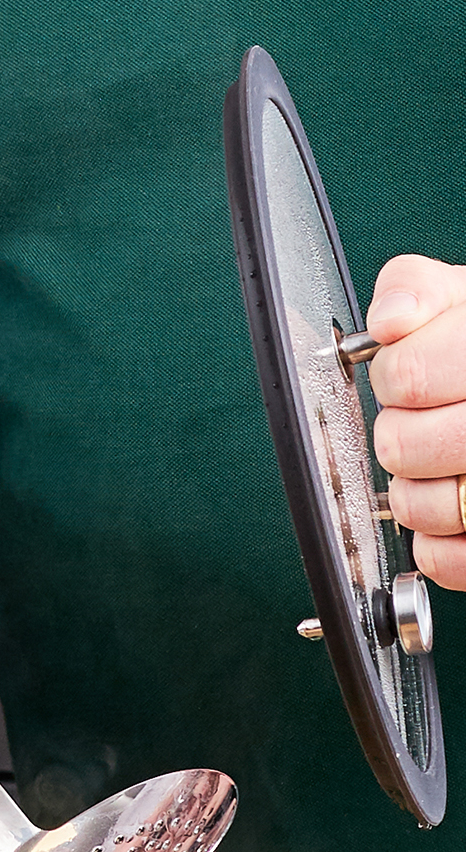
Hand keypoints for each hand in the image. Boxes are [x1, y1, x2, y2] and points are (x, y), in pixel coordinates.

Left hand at [366, 256, 465, 591]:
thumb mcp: (462, 301)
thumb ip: (418, 291)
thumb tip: (392, 318)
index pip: (406, 374)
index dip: (394, 376)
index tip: (408, 374)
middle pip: (403, 446)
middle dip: (397, 436)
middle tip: (419, 424)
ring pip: (425, 507)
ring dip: (412, 493)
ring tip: (436, 469)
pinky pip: (453, 561)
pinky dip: (438, 548)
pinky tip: (446, 518)